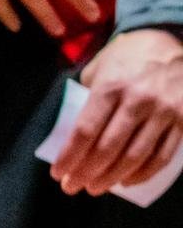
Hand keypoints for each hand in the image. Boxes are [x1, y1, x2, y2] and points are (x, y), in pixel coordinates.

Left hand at [51, 28, 182, 194]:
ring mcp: (164, 112)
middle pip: (108, 148)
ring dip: (112, 178)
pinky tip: (126, 181)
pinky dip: (143, 173)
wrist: (169, 39)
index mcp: (110, 87)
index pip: (85, 132)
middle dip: (86, 173)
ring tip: (95, 188)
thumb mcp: (98, 68)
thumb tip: (71, 132)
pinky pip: (163, 155)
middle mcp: (138, 101)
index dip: (69, 157)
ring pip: (135, 156)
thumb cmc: (125, 56)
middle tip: (72, 187)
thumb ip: (85, 97)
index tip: (58, 173)